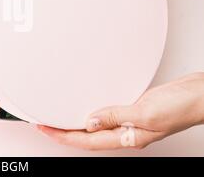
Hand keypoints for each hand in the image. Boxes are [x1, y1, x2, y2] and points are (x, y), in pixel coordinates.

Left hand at [37, 72, 203, 149]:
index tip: (45, 129)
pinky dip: (92, 111)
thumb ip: (115, 116)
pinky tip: (86, 105)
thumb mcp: (145, 112)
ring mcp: (129, 121)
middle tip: (44, 124)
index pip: (86, 140)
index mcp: (127, 137)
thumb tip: (88, 121)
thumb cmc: (181, 106)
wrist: (198, 94)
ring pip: (95, 125)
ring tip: (58, 117)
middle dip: (64, 131)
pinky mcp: (133, 108)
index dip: (63, 136)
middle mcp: (125, 132)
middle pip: (87, 136)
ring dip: (75, 122)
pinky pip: (106, 112)